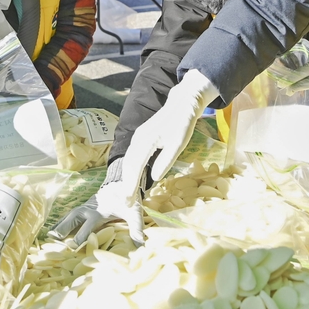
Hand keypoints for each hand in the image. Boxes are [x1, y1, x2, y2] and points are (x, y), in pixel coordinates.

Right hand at [51, 159, 143, 245]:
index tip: (73, 247)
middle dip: (63, 229)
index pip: (87, 227)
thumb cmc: (128, 200)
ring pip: (68, 217)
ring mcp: (84, 207)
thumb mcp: (134, 213)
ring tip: (48, 237)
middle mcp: (88, 209)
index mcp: (99, 212)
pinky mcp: (83, 208)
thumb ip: (137, 228)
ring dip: (59, 226)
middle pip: (72, 219)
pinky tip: (53, 231)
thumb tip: (141, 245)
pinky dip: (61, 222)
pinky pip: (69, 215)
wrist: (122, 183)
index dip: (80, 237)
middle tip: (53, 240)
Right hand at [118, 70, 218, 197]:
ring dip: (127, 178)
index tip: (128, 199)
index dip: (130, 183)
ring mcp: (138, 137)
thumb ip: (166, 160)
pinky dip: (131, 169)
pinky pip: (132, 156)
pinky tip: (133, 178)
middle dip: (126, 184)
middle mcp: (138, 139)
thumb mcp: (178, 144)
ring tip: (128, 194)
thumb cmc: (182, 125)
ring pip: (128, 160)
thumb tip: (154, 178)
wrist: (181, 105)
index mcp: (147, 141)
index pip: (135, 166)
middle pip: (128, 165)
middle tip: (126, 203)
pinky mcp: (140, 138)